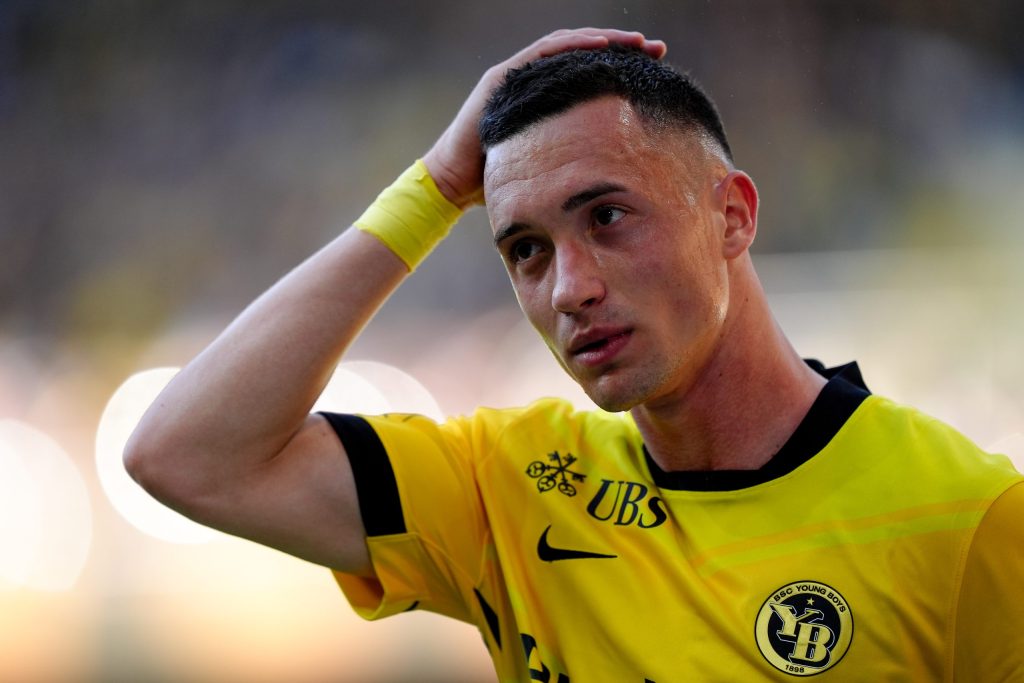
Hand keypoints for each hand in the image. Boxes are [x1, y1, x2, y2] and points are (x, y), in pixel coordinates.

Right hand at [422, 28, 665, 208]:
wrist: (454, 186)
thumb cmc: (499, 184)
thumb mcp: (550, 169)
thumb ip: (574, 162)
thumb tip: (616, 175)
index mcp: (546, 101)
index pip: (590, 74)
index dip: (623, 68)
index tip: (657, 69)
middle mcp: (532, 82)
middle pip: (584, 55)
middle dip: (622, 49)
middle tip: (657, 49)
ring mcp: (515, 76)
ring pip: (567, 46)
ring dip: (604, 41)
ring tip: (637, 43)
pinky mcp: (501, 78)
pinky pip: (542, 53)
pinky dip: (572, 46)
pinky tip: (600, 45)